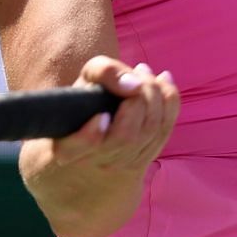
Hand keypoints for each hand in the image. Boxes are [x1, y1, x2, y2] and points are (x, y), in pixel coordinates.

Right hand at [46, 56, 179, 178]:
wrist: (94, 137)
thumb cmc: (85, 101)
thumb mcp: (85, 81)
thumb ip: (104, 73)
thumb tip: (133, 83)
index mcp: (66, 146)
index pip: (76, 148)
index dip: (89, 137)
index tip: (101, 116)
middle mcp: (93, 161)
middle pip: (125, 137)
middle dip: (139, 98)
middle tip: (137, 72)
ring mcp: (120, 165)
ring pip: (149, 132)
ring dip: (155, 95)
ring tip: (145, 72)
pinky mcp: (143, 161)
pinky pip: (165, 130)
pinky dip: (169, 101)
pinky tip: (163, 80)